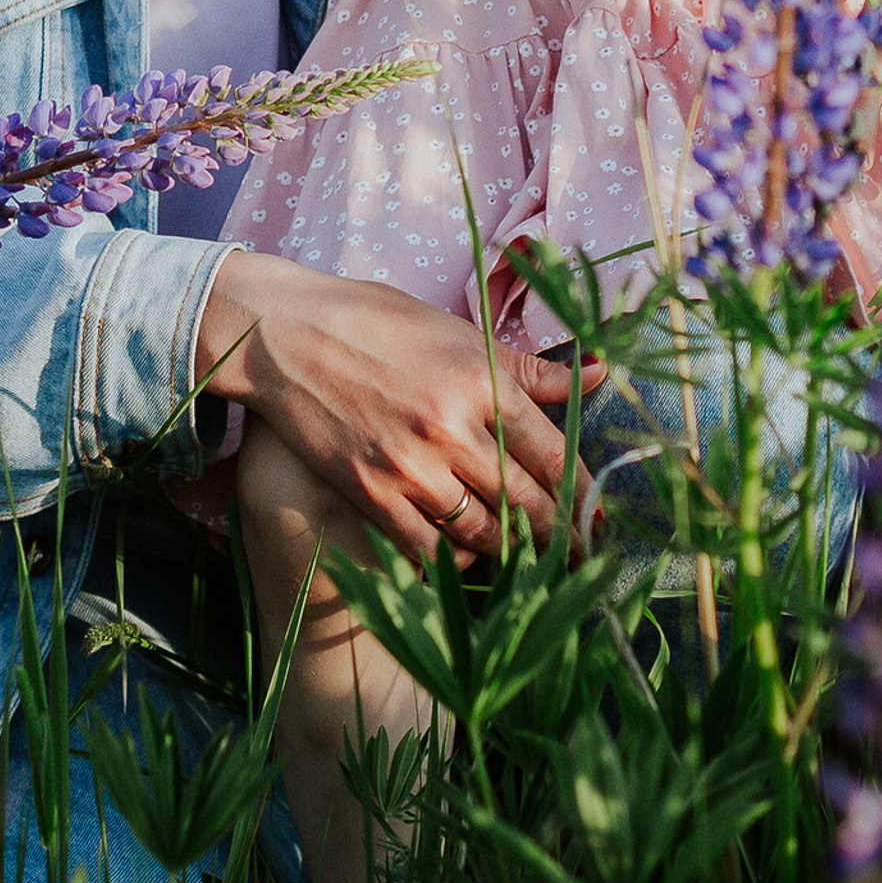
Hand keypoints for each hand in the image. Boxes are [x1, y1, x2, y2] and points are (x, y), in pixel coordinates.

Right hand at [192, 250, 604, 560]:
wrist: (283, 333)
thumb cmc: (372, 319)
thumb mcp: (454, 329)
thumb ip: (526, 366)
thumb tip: (599, 373)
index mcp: (478, 378)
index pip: (552, 452)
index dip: (583, 494)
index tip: (598, 518)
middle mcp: (450, 426)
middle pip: (526, 501)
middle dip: (561, 535)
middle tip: (581, 557)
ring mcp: (408, 464)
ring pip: (483, 531)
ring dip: (514, 552)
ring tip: (533, 563)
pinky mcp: (370, 491)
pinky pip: (427, 546)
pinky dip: (453, 558)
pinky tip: (466, 556)